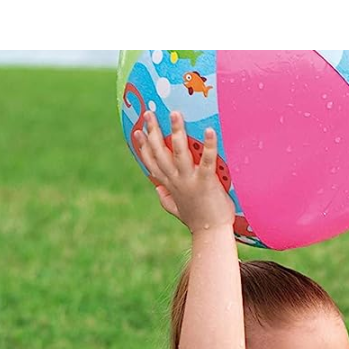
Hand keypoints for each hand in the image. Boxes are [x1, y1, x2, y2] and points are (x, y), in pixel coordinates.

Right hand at [133, 111, 234, 233]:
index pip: (152, 163)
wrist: (210, 235)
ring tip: (175, 114)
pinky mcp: (205, 183)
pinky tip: (209, 131)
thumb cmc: (198, 221)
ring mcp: (189, 181)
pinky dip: (208, 146)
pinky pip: (206, 162)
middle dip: (153, 132)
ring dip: (176, 132)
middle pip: (160, 153)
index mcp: (169, 186)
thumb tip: (157, 189)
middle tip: (149, 114)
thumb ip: (166, 199)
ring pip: (178, 153)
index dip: (143, 147)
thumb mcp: (178, 210)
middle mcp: (176, 181)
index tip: (137, 132)